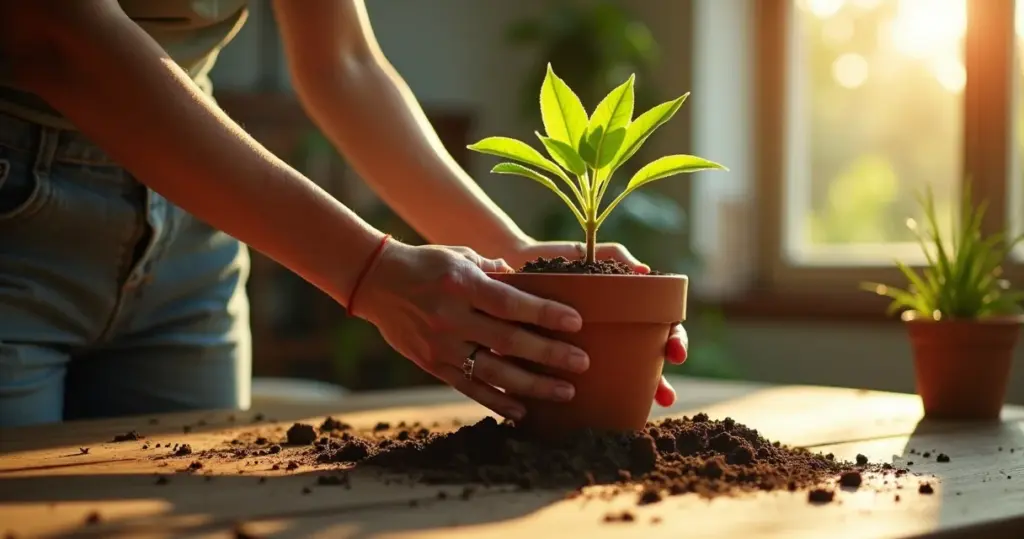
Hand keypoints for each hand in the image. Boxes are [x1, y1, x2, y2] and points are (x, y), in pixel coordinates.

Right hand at [353, 241, 591, 420]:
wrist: (376, 282)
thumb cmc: (427, 264)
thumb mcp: (461, 256)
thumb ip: (495, 271)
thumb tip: (529, 286)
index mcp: (462, 284)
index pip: (511, 303)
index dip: (545, 314)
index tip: (576, 322)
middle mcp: (451, 318)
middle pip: (509, 342)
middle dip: (549, 354)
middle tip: (582, 362)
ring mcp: (441, 345)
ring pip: (494, 371)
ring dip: (533, 385)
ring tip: (565, 392)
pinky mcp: (432, 365)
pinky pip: (470, 388)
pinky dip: (498, 401)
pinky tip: (523, 410)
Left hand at [503, 240, 688, 407]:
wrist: (512, 266)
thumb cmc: (556, 258)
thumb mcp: (587, 254)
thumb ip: (616, 256)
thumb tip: (645, 271)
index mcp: (626, 308)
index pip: (662, 327)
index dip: (675, 340)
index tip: (676, 353)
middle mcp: (612, 332)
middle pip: (647, 360)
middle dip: (661, 381)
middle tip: (666, 396)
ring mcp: (589, 348)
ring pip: (620, 377)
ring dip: (636, 395)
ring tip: (644, 407)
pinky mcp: (561, 360)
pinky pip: (582, 383)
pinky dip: (592, 398)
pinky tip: (597, 409)